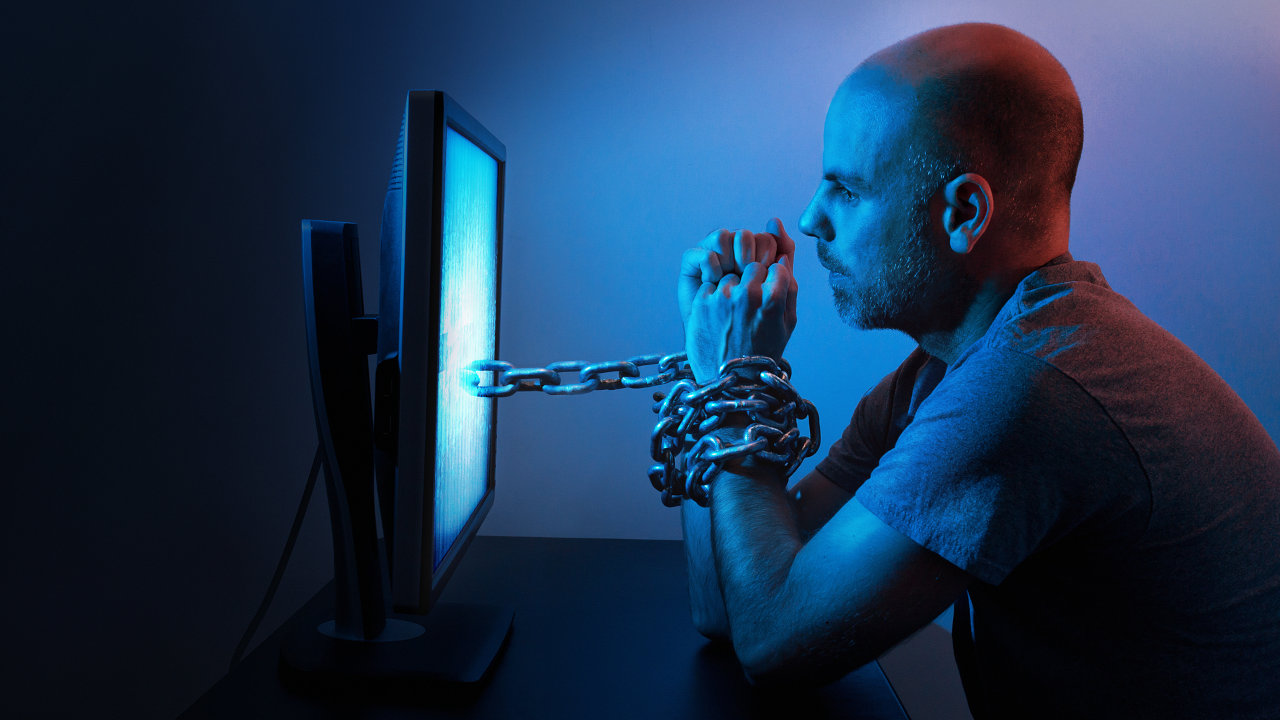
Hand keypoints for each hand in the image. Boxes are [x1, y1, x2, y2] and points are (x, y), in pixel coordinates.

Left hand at [678, 218, 798, 382]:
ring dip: (732, 287)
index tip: (768, 295)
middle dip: (752, 280)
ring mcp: (723, 297)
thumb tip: (783, 258)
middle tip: (749, 304)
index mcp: (773, 300)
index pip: (776, 266)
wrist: (730, 381)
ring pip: (730, 273)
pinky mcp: (702, 302)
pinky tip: (718, 317)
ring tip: (732, 314)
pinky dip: (714, 296)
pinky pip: (711, 284)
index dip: (772, 280)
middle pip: (753, 266)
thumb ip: (790, 288)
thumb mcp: (787, 324)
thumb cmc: (762, 352)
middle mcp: (747, 295)